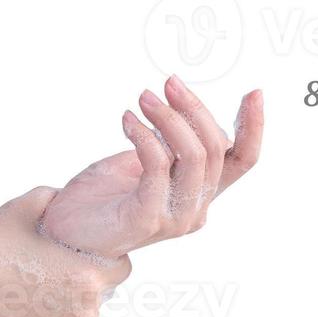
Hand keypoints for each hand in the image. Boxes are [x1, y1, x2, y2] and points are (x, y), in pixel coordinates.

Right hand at [0, 188, 130, 316]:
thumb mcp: (13, 212)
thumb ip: (48, 199)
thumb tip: (62, 197)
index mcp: (85, 276)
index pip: (122, 265)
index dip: (102, 253)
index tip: (77, 246)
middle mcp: (85, 310)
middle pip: (101, 288)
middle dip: (81, 273)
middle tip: (48, 260)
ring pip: (81, 309)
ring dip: (65, 296)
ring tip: (28, 281)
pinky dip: (47, 315)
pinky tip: (17, 301)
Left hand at [43, 78, 263, 258]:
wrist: (63, 234)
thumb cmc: (100, 197)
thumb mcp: (141, 163)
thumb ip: (167, 145)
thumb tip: (179, 110)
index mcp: (200, 194)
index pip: (242, 160)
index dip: (252, 128)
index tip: (254, 92)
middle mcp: (196, 208)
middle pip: (215, 149)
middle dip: (193, 109)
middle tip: (167, 83)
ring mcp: (175, 217)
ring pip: (193, 156)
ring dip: (169, 118)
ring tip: (144, 97)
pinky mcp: (148, 218)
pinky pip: (157, 167)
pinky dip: (144, 136)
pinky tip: (127, 120)